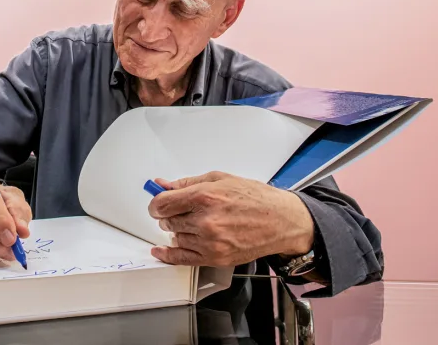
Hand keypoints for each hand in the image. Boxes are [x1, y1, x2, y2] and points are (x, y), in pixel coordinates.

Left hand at [147, 171, 313, 266]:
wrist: (280, 221)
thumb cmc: (255, 198)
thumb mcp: (219, 179)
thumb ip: (187, 183)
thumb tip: (163, 185)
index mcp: (205, 196)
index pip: (163, 204)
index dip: (157, 203)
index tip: (158, 203)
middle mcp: (206, 220)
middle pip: (167, 221)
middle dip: (169, 215)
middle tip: (179, 211)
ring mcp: (210, 242)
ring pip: (175, 238)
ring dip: (177, 231)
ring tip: (191, 223)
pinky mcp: (215, 258)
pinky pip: (182, 259)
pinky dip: (168, 255)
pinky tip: (162, 250)